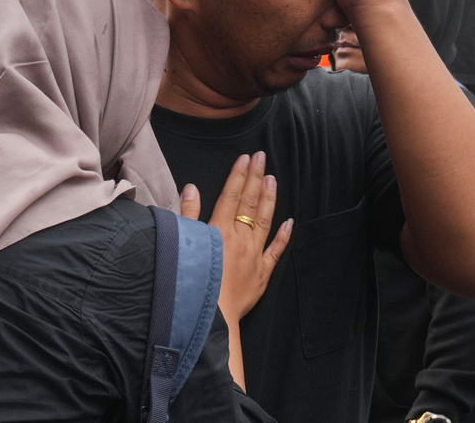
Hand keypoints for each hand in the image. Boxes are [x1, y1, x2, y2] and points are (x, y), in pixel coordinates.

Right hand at [180, 152, 291, 321]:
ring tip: (273, 178)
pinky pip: (275, 251)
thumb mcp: (184, 245)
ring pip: (264, 221)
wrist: (210, 317)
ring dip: (268, 198)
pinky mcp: (262, 273)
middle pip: (249, 203)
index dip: (238, 175)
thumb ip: (188, 216)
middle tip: (262, 157)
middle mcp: (240, 239)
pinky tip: (290, 221)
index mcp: (219, 231)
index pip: (231, 196)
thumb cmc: (193, 281)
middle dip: (255, 178)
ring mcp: (254, 255)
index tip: (246, 158)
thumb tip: (192, 188)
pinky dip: (283, 236)